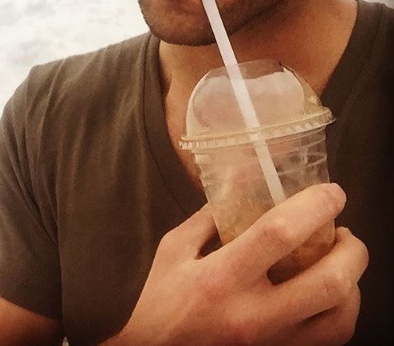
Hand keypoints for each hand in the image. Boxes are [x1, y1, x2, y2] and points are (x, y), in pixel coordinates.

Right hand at [107, 183, 367, 344]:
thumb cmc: (159, 300)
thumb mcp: (174, 249)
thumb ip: (210, 217)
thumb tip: (240, 183)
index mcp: (220, 278)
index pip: (279, 235)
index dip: (313, 208)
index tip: (332, 193)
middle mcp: (251, 315)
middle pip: (328, 284)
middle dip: (352, 252)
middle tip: (345, 232)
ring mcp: (269, 344)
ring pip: (339, 320)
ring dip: (353, 284)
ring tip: (342, 262)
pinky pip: (328, 341)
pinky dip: (341, 313)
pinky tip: (330, 294)